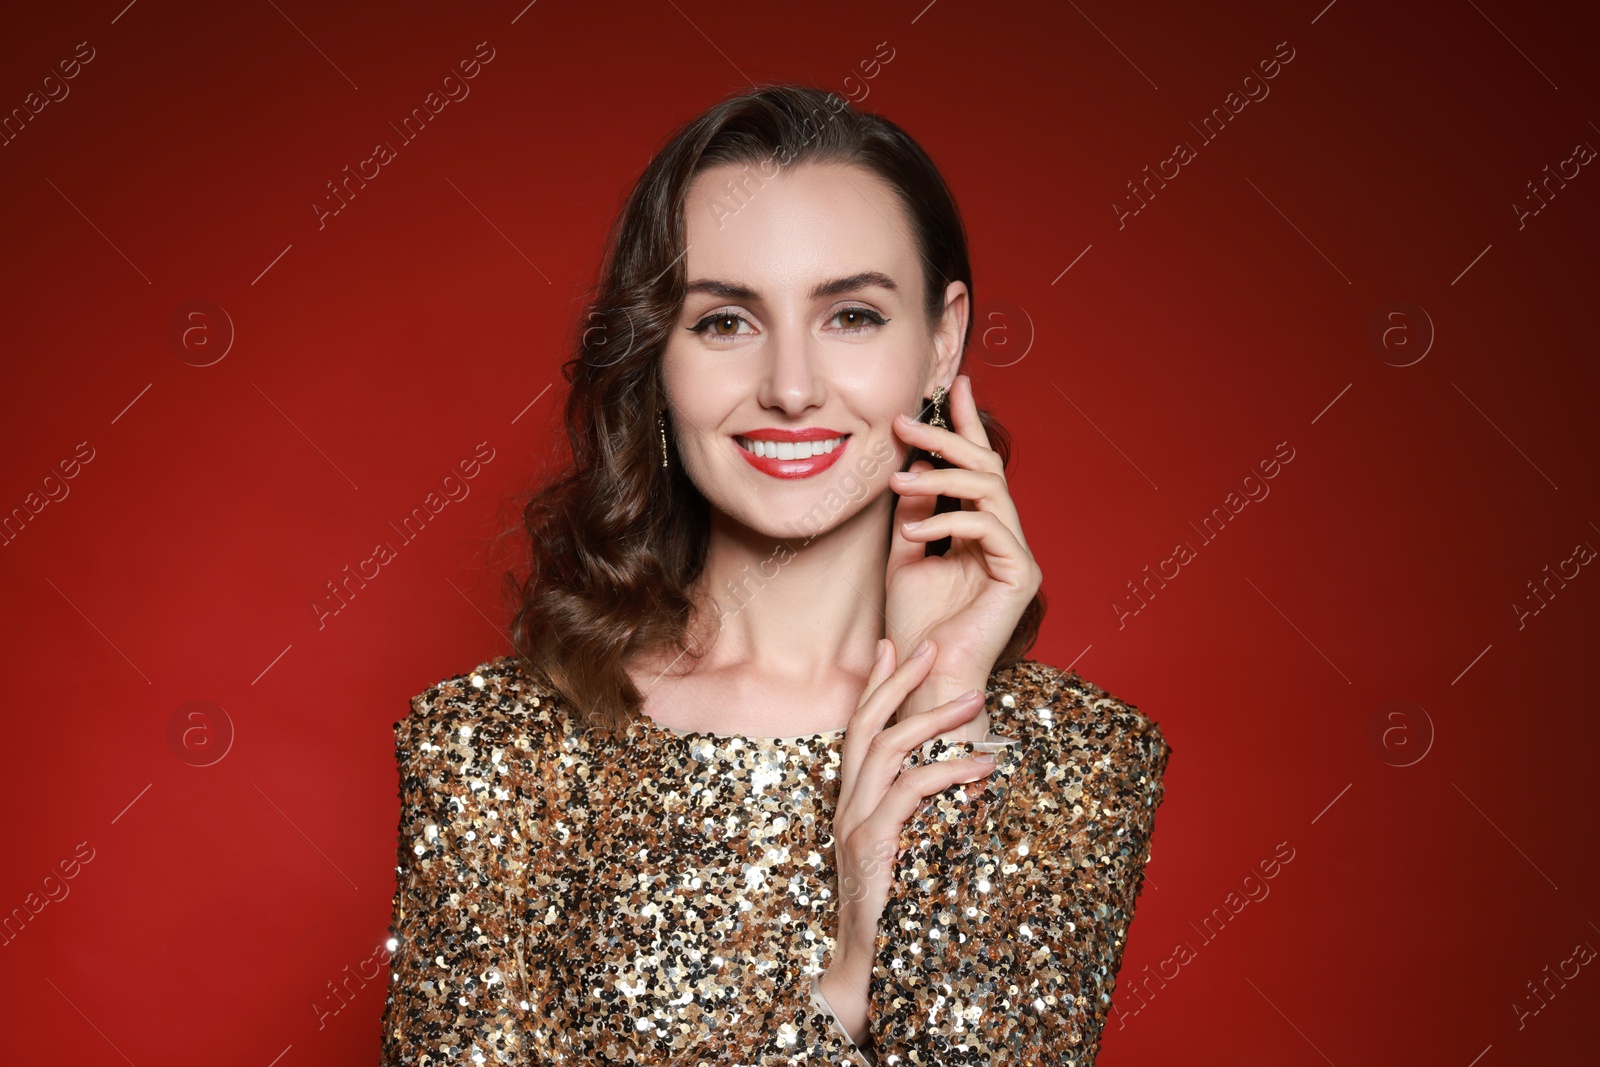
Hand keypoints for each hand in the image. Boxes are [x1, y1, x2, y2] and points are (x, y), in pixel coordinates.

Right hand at [820, 636, 997, 1045]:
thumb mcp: (908, 852)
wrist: (864, 970)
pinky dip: (949, 771)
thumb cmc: (892, 913)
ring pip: (889, 748)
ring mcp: (855, 824)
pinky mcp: (872, 844)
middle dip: (898, 680)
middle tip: (930, 646)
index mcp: (852, 803)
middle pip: (865, 724)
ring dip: (933, 718)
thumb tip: (965, 782)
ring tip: (976, 700)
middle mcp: (847, 806)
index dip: (875, 685)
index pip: (857, 730)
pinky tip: (982, 766)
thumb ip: (924, 816)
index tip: (893, 647)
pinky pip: (911, 791)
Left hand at [884, 373, 1043, 733]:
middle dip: (946, 437)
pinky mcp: (1020, 574)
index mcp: (980, 531)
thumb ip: (912, 514)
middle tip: (904, 421)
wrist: (925, 677)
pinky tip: (913, 529)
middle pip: (986, 467)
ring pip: (989, 489)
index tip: (952, 386)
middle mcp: (1004, 537)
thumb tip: (910, 470)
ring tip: (897, 479)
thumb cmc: (914, 627)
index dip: (966, 425)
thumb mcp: (903, 558)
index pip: (976, 467)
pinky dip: (946, 521)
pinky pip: (986, 527)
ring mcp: (1017, 555)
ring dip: (940, 476)